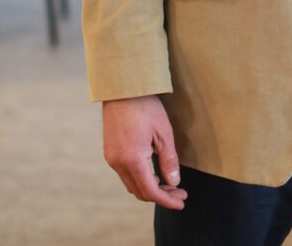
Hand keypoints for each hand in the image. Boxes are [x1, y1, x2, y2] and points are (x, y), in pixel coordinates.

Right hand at [102, 94, 187, 209]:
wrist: (122, 88)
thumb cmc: (145, 107)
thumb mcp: (163, 133)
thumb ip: (169, 160)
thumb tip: (174, 183)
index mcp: (132, 160)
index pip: (151, 191)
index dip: (167, 200)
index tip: (181, 202)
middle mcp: (118, 163)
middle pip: (140, 191)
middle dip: (161, 195)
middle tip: (180, 192)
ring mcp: (111, 158)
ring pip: (131, 184)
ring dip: (150, 187)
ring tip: (169, 184)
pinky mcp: (109, 151)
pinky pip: (125, 173)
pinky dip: (140, 177)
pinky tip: (153, 171)